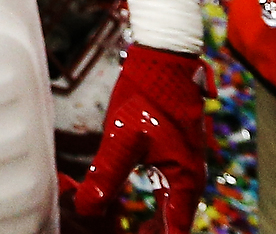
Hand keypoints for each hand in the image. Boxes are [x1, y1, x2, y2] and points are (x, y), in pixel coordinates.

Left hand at [62, 43, 209, 233]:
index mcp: (184, 182)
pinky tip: (127, 206)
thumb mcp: (122, 138)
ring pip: (170, 210)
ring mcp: (186, 169)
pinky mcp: (176, 158)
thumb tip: (85, 209)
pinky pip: (167, 193)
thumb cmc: (147, 95)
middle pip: (172, 225)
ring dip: (149, 224)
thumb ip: (105, 177)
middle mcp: (191, 181)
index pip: (174, 232)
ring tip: (124, 230)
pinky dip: (150, 207)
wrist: (164, 59)